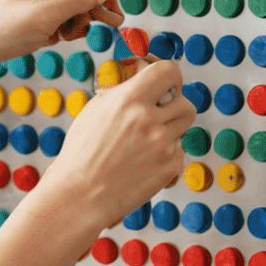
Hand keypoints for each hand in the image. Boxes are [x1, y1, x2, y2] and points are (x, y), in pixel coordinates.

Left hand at [0, 0, 122, 66]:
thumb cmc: (0, 28)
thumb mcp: (45, 15)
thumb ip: (77, 2)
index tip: (117, 8)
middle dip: (90, 9)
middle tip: (113, 24)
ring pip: (72, 3)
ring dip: (74, 22)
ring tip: (64, 36)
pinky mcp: (35, 5)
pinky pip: (60, 13)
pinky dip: (62, 27)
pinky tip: (52, 37)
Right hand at [35, 58, 193, 236]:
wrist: (80, 194)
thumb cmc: (81, 154)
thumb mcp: (95, 110)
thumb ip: (122, 93)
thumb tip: (141, 79)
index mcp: (129, 99)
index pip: (169, 71)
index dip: (172, 77)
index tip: (168, 85)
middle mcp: (149, 119)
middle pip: (185, 104)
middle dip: (175, 109)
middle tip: (159, 118)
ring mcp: (162, 144)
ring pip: (184, 128)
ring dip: (172, 131)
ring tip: (148, 142)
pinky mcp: (169, 167)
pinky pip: (179, 153)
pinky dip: (166, 158)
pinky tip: (144, 165)